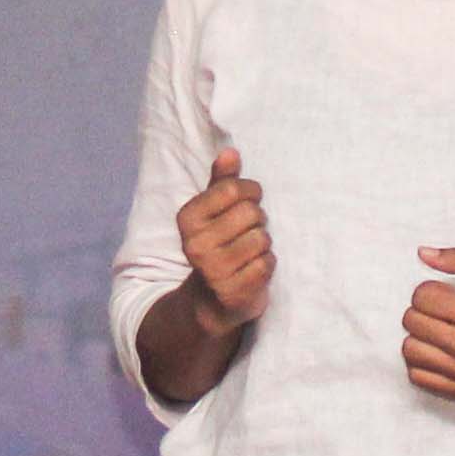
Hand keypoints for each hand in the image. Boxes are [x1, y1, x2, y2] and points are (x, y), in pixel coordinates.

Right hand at [177, 148, 273, 334]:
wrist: (210, 302)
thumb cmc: (218, 246)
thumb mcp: (212, 213)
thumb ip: (221, 183)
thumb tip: (230, 152)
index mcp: (187, 219)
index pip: (233, 189)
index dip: (251, 192)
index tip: (250, 200)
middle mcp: (195, 245)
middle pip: (251, 213)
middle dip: (258, 220)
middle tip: (248, 231)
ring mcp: (213, 271)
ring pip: (261, 239)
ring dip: (263, 244)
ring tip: (249, 252)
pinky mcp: (233, 292)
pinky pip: (267, 263)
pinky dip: (266, 265)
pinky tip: (253, 269)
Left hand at [405, 247, 454, 403]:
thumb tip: (422, 253)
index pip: (422, 296)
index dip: (429, 289)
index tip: (445, 293)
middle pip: (412, 321)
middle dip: (422, 310)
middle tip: (442, 310)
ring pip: (409, 349)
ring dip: (419, 336)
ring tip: (438, 331)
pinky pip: (417, 376)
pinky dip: (421, 362)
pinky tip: (438, 351)